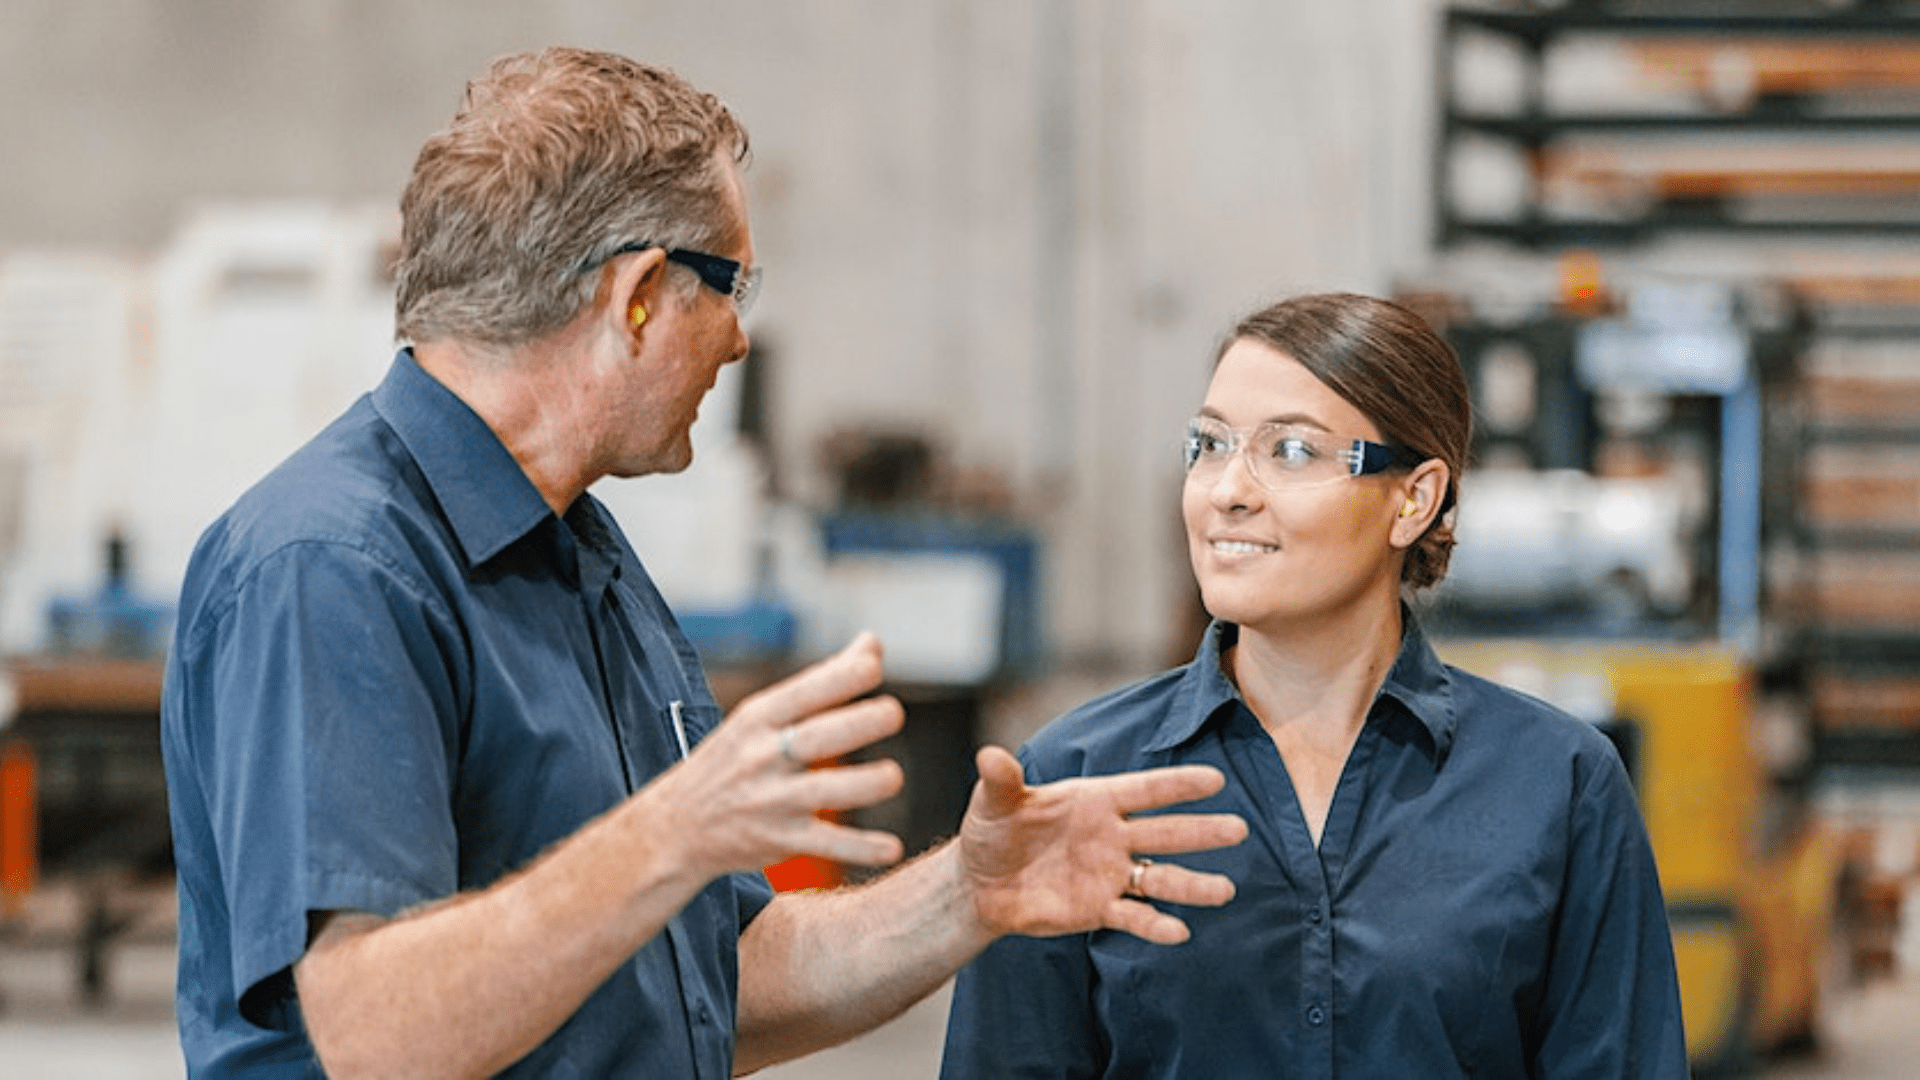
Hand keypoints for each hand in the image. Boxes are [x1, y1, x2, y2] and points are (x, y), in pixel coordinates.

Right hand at [641, 633, 908, 881]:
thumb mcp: (762, 714)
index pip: (804, 690)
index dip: (843, 676)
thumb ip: (823, 681)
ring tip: (893, 777)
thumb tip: (873, 644)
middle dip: (861, 722)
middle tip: (894, 714)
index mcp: (759, 717)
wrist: (675, 827)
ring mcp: (771, 800)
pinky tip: (893, 848)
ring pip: (826, 791)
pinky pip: (826, 844)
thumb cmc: (733, 759)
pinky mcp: (780, 840)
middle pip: (819, 736)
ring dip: (867, 783)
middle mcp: (763, 756)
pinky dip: (861, 848)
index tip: (875, 668)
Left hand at [958, 745, 1246, 944]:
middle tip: (1239, 830)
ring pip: (1159, 877)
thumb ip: (1001, 781)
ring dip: (1191, 884)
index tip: (1214, 780)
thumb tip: (990, 756)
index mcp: (1094, 800)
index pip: (1143, 790)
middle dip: (1201, 832)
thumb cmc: (993, 832)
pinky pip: (1134, 917)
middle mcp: (1111, 836)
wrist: (981, 883)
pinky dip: (1154, 925)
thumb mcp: (993, 803)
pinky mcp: (1098, 909)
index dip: (1176, 785)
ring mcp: (1109, 874)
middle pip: (1165, 832)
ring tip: (1225, 890)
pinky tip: (1179, 932)